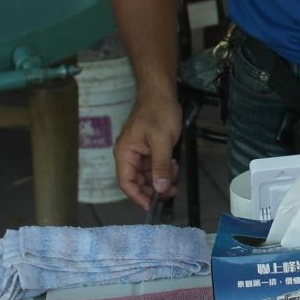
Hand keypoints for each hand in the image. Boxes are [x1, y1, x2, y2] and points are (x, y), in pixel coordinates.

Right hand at [114, 94, 182, 211]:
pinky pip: (154, 167)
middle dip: (153, 188)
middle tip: (171, 190)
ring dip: (161, 179)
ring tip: (175, 173)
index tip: (151, 205)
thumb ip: (160, 165)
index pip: (125, 182)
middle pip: (137, 182)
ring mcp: (139, 154)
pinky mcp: (149, 151)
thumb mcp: (162, 140)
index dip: (137, 196)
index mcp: (125, 153)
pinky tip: (174, 165)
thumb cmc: (158, 111)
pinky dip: (164, 170)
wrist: (161, 93)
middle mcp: (129, 155)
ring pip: (148, 176)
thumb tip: (159, 189)